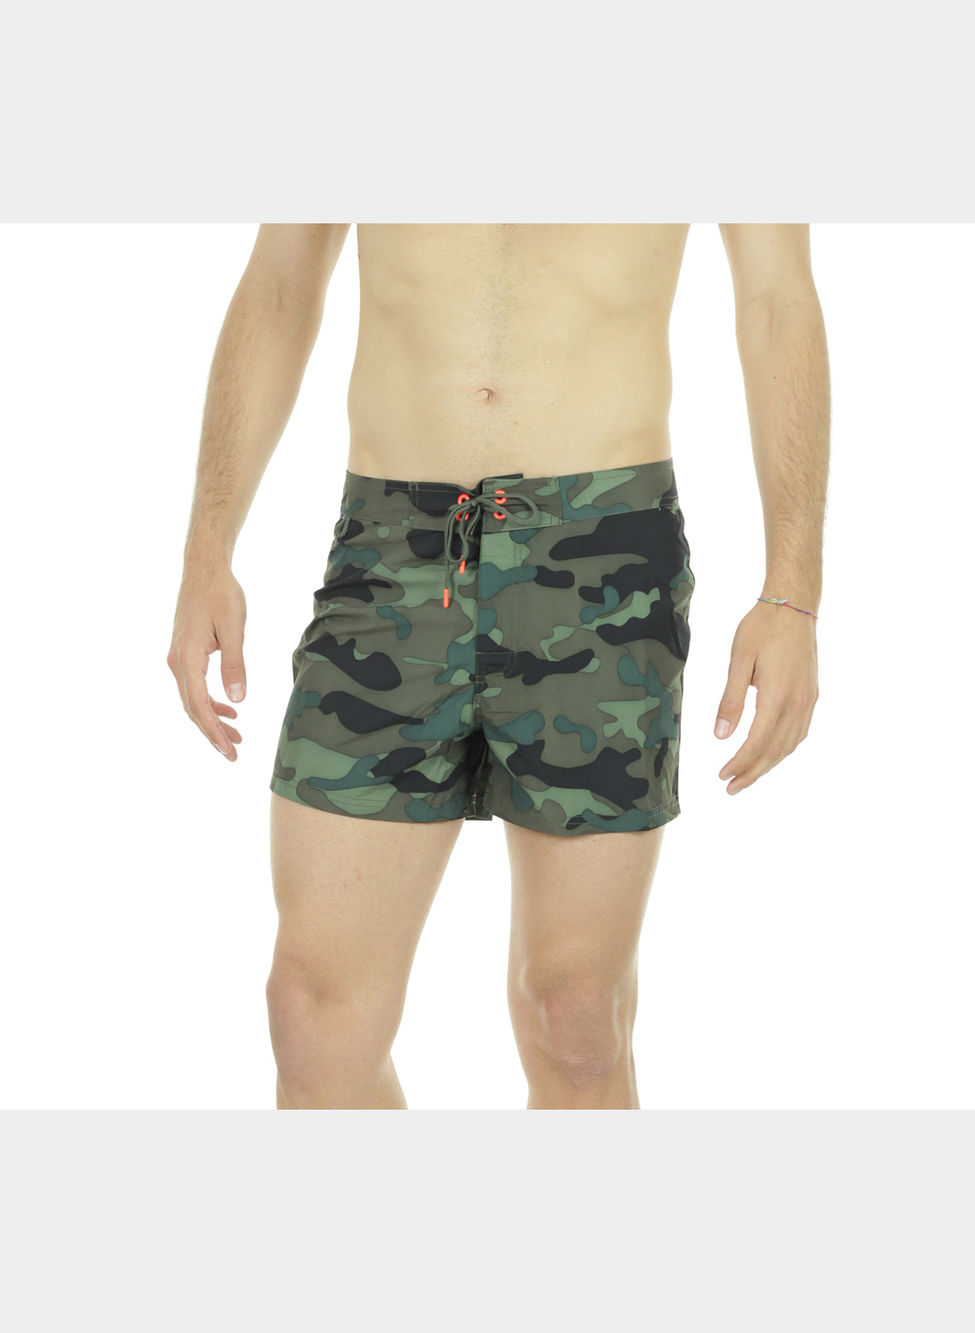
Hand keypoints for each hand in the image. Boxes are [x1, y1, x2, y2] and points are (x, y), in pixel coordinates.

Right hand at [167, 558, 246, 760]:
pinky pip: (194, 686)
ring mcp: (178, 658)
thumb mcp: (234, 629)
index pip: (199, 705)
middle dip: (213, 733)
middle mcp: (177, 662)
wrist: (204, 570)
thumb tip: (238, 699)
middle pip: (193, 708)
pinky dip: (210, 701)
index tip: (229, 750)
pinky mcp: (184, 653)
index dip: (214, 731)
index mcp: (188, 658)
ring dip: (212, 719)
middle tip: (233, 753)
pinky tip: (229, 708)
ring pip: (193, 699)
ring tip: (236, 735)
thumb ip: (235, 665)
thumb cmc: (221, 595)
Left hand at [713, 599, 818, 793]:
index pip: (757, 742)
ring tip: (747, 776)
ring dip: (768, 765)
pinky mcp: (812, 695)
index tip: (722, 776)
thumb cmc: (761, 628)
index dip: (740, 763)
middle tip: (731, 788)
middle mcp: (798, 703)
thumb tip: (720, 736)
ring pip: (789, 745)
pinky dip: (783, 749)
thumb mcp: (738, 661)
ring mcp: (808, 700)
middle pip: (775, 751)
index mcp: (777, 695)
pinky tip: (770, 753)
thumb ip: (730, 700)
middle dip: (753, 773)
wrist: (794, 606)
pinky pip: (799, 733)